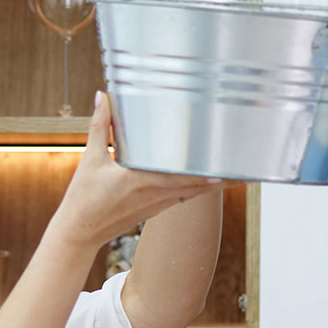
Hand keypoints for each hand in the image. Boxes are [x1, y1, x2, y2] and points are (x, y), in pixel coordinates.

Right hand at [46, 92, 225, 252]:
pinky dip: (201, 189)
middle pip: (197, 186)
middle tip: (246, 166)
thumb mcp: (90, 158)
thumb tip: (102, 96)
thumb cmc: (83, 197)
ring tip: (240, 174)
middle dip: (223, 178)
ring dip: (217, 185)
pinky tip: (214, 182)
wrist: (80, 232)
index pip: (179, 175)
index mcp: (139, 180)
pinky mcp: (156, 209)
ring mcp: (158, 204)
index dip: (205, 172)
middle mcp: (154, 194)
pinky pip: (185, 198)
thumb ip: (100, 125)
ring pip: (195, 193)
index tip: (225, 162)